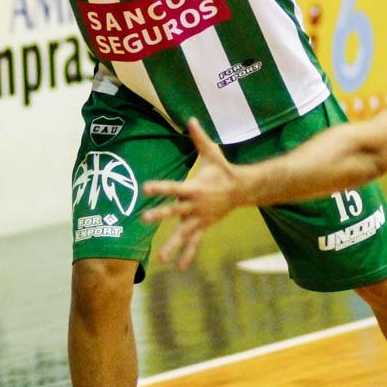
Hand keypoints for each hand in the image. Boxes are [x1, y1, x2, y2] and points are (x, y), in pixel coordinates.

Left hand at [142, 119, 244, 269]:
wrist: (243, 189)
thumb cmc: (223, 170)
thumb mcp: (212, 153)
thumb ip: (199, 138)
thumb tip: (190, 119)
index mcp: (194, 187)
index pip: (174, 186)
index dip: (160, 187)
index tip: (146, 188)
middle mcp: (195, 205)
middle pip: (175, 211)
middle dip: (160, 215)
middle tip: (144, 219)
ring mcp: (200, 218)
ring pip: (184, 233)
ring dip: (173, 245)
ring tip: (160, 258)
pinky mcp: (204, 225)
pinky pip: (195, 242)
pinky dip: (188, 254)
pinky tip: (179, 267)